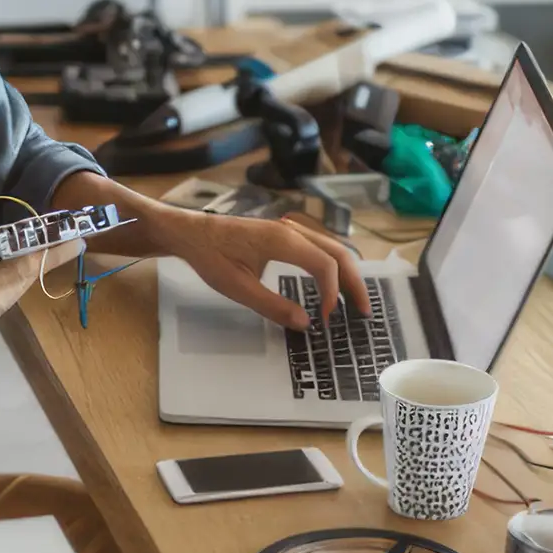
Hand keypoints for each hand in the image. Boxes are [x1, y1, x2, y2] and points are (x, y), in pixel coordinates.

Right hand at [0, 230, 84, 362]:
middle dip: (43, 261)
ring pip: (10, 296)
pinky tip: (7, 271)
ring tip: (41, 252)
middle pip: (20, 284)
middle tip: (66, 240)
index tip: (74, 238)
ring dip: (24, 274)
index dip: (50, 253)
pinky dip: (4, 286)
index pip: (20, 268)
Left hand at [156, 210, 370, 330]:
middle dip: (354, 283)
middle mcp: (291, 230)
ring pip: (331, 247)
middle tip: (364, 312)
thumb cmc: (209, 257)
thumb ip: (272, 306)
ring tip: (354, 300)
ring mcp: (288, 229)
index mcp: (283, 240)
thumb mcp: (237, 287)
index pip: (325, 266)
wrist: (189, 232)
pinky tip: (331, 282)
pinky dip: (332, 264)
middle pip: (338, 253)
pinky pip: (318, 246)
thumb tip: (306, 324)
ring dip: (346, 273)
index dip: (333, 293)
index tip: (327, 318)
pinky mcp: (282, 233)